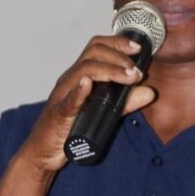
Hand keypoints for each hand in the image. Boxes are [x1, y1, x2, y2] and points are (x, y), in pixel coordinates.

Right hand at [22, 34, 155, 175]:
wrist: (44, 152)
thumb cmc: (69, 130)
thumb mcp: (103, 113)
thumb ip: (125, 102)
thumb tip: (150, 92)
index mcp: (79, 76)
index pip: (97, 48)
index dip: (117, 43)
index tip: (138, 48)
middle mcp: (70, 80)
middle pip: (92, 53)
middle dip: (118, 56)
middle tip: (137, 70)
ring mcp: (63, 95)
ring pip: (83, 71)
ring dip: (109, 70)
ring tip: (129, 77)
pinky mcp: (59, 114)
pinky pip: (68, 99)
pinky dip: (79, 91)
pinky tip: (89, 85)